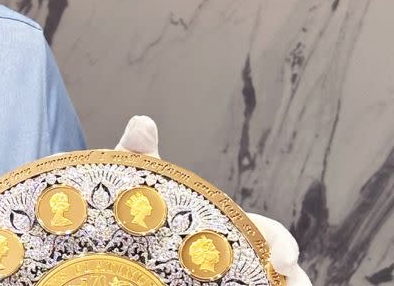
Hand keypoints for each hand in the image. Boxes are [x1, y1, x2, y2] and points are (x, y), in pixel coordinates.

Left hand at [115, 116, 311, 285]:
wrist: (101, 236)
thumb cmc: (131, 203)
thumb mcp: (136, 179)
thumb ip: (139, 154)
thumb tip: (142, 123)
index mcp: (225, 223)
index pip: (268, 234)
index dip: (282, 244)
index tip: (283, 259)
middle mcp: (230, 254)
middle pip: (275, 270)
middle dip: (292, 279)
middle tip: (287, 285)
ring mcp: (221, 275)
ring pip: (259, 284)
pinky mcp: (202, 285)